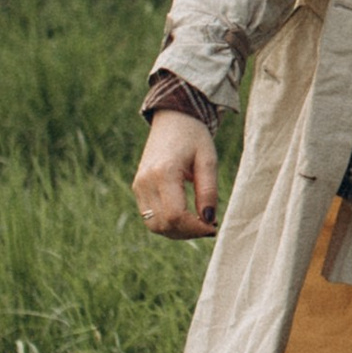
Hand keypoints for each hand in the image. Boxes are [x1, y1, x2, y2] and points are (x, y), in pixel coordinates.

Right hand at [135, 112, 219, 237]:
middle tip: (209, 226)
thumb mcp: (208, 160)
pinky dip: (168, 223)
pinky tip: (186, 217)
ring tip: (198, 222)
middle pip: (163, 224)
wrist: (172, 119)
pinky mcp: (138, 188)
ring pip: (154, 225)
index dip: (194, 228)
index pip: (175, 215)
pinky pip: (150, 217)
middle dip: (187, 233)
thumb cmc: (194, 137)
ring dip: (177, 231)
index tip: (213, 227)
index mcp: (163, 172)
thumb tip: (208, 220)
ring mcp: (138, 186)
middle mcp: (145, 181)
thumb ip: (208, 191)